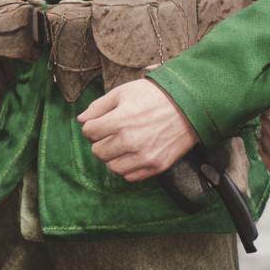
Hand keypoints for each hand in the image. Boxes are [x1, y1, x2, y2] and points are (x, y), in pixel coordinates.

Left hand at [77, 78, 197, 181]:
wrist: (188, 106)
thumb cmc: (154, 96)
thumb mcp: (122, 93)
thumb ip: (98, 107)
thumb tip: (81, 120)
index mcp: (120, 121)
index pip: (89, 133)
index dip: (91, 127)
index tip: (100, 123)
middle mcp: (131, 141)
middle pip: (98, 152)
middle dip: (99, 143)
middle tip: (109, 135)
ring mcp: (145, 156)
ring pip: (113, 168)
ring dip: (112, 158)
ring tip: (120, 146)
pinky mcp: (157, 166)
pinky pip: (131, 177)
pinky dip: (127, 168)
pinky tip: (132, 154)